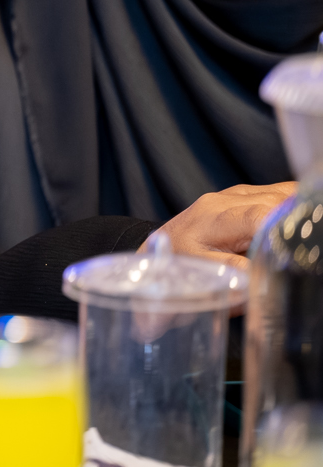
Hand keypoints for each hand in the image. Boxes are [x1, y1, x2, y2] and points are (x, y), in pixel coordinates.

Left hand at [157, 182, 296, 265]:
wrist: (161, 243)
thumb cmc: (180, 260)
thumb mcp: (204, 272)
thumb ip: (234, 271)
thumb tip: (263, 275)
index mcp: (215, 218)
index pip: (258, 214)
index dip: (283, 226)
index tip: (295, 242)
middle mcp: (224, 199)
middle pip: (274, 202)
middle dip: (294, 221)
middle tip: (304, 243)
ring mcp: (233, 193)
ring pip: (278, 193)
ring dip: (293, 212)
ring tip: (300, 234)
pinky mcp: (240, 193)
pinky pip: (274, 192)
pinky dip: (287, 205)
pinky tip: (292, 222)